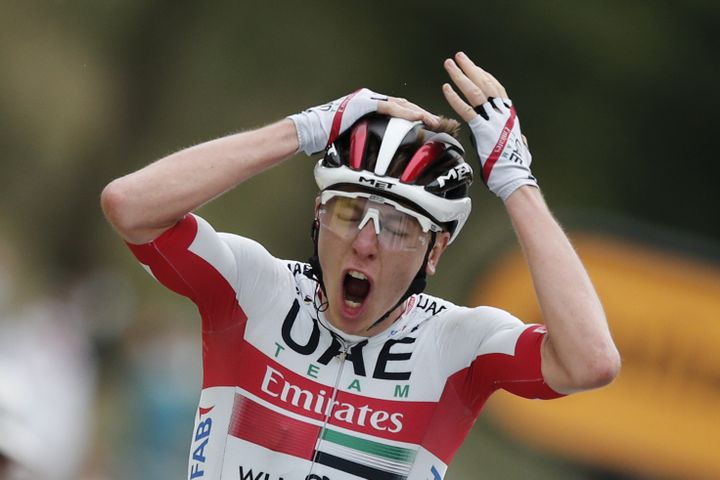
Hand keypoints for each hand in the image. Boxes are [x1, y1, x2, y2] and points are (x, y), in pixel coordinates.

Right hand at [289, 88, 439, 154]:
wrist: (309, 132)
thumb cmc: (327, 141)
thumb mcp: (353, 142)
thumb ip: (369, 145)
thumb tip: (382, 166)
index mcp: (369, 107)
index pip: (397, 110)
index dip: (415, 117)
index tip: (430, 127)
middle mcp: (370, 100)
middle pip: (403, 105)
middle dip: (422, 114)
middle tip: (440, 124)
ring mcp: (367, 100)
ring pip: (400, 104)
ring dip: (419, 112)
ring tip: (435, 121)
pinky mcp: (364, 103)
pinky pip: (390, 107)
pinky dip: (405, 112)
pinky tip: (419, 118)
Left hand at [442, 52, 536, 201]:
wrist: (513, 177)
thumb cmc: (515, 167)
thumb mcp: (519, 149)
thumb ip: (517, 141)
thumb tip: (522, 142)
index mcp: (509, 116)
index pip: (496, 89)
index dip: (484, 76)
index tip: (474, 67)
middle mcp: (502, 113)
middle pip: (485, 84)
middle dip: (470, 68)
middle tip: (458, 57)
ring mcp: (492, 120)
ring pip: (475, 91)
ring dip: (460, 75)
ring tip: (449, 64)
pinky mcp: (482, 130)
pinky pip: (466, 110)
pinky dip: (455, 98)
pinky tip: (445, 88)